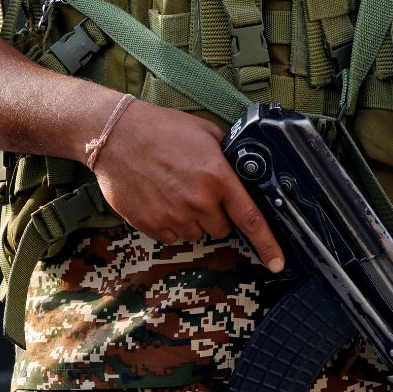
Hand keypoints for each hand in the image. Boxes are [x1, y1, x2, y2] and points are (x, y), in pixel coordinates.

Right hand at [91, 96, 283, 270]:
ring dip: (193, 220)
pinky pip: (173, 237)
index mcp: (217, 177)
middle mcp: (198, 201)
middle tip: (199, 191)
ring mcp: (173, 215)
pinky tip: (161, 199)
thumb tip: (246, 171)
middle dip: (217, 215)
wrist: (114, 135)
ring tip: (176, 191)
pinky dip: (171, 224)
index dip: (268, 244)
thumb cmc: (161, 129)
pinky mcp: (151, 225)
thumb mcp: (206, 132)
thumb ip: (230, 156)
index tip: (278, 262)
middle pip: (223, 229)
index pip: (250, 219)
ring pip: (198, 234)